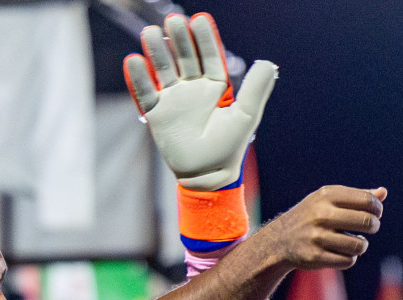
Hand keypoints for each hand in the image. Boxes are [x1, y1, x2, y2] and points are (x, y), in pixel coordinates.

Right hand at [124, 13, 276, 190]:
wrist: (207, 177)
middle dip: (179, 40)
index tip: (200, 20)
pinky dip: (139, 78)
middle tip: (173, 21)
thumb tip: (268, 63)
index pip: (208, 56)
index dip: (204, 39)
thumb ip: (256, 89)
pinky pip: (145, 93)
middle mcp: (193, 89)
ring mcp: (173, 100)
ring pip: (163, 69)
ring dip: (156, 52)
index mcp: (215, 87)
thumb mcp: (245, 116)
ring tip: (151, 34)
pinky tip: (134, 60)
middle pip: (183, 57)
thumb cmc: (229, 148)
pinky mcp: (157, 114)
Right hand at [252, 185, 386, 270]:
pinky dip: (350, 258)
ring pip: (359, 245)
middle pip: (367, 222)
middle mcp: (321, 214)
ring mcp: (318, 237)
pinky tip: (342, 253)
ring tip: (356, 242)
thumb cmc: (312, 216)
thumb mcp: (328, 200)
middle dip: (374, 226)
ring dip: (362, 245)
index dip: (377, 209)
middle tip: (371, 227)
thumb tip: (383, 192)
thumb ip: (356, 196)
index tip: (375, 213)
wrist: (279, 240)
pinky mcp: (316, 257)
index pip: (366, 200)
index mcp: (326, 196)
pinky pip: (348, 261)